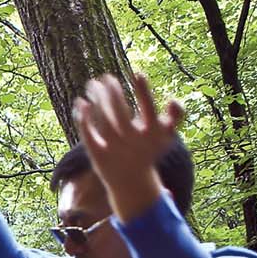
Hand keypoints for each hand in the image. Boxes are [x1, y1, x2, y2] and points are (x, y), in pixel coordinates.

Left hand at [74, 72, 182, 220]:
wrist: (131, 184)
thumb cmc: (149, 152)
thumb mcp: (166, 136)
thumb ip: (175, 117)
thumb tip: (175, 101)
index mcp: (151, 135)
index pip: (148, 109)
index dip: (143, 91)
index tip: (137, 73)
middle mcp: (132, 142)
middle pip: (120, 113)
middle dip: (113, 93)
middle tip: (107, 77)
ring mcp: (114, 150)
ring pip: (103, 121)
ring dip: (97, 100)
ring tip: (93, 84)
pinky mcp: (98, 157)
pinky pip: (89, 135)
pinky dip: (83, 119)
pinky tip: (81, 103)